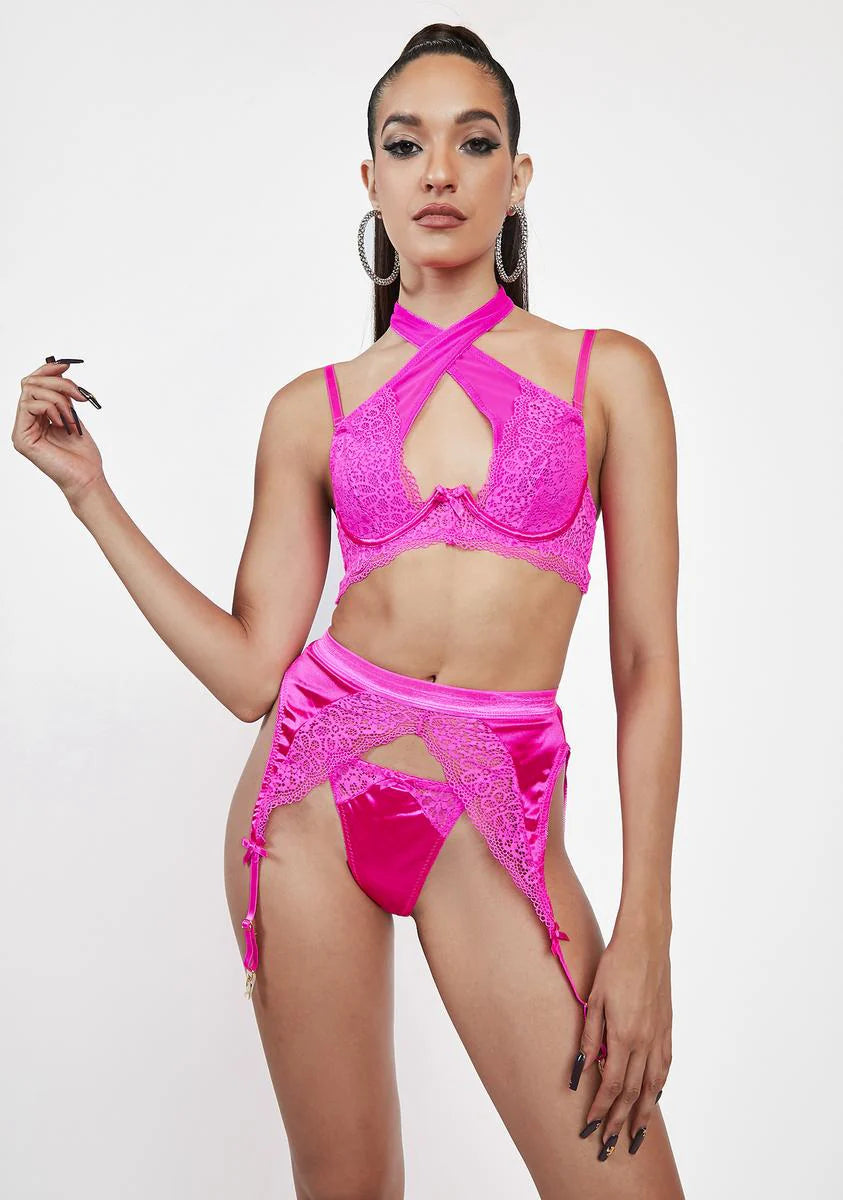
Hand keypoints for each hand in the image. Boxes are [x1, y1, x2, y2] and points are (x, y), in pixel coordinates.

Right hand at [11, 359, 104, 504]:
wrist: (87, 477)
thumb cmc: (83, 454)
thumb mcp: (73, 415)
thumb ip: (63, 396)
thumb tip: (61, 371)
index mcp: (37, 416)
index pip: (33, 383)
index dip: (47, 371)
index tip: (67, 365)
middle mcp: (26, 422)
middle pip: (31, 383)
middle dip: (58, 384)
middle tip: (79, 395)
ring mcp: (21, 430)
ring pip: (31, 392)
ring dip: (59, 400)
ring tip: (72, 418)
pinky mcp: (21, 438)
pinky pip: (30, 406)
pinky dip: (51, 409)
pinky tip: (62, 424)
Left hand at [575, 927, 671, 1159]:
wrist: (646, 941)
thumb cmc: (615, 965)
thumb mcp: (594, 999)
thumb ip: (589, 1037)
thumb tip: (580, 1071)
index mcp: (624, 1035)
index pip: (611, 1085)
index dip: (601, 1109)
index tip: (589, 1127)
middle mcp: (646, 1041)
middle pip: (633, 1093)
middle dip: (620, 1121)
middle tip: (610, 1146)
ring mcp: (660, 1035)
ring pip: (654, 1086)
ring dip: (644, 1113)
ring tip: (636, 1134)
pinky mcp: (668, 1027)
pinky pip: (665, 1066)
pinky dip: (659, 1087)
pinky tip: (654, 1096)